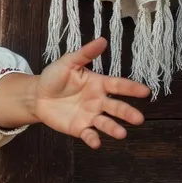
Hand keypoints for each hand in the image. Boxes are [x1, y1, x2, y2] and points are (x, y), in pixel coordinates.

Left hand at [24, 38, 148, 148]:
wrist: (36, 95)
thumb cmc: (54, 77)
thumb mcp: (68, 63)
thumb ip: (85, 54)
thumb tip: (102, 40)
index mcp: (99, 84)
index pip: (118, 85)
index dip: (131, 88)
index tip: (145, 91)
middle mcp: (99, 101)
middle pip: (116, 108)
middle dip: (128, 113)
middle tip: (138, 119)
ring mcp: (90, 116)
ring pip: (106, 123)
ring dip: (114, 128)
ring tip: (122, 133)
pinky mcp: (79, 128)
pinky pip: (89, 134)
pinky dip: (93, 139)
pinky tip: (96, 143)